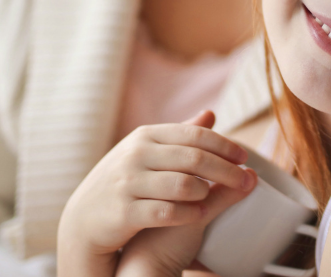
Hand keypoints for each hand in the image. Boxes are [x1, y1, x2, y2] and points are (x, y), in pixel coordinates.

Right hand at [57, 110, 254, 276]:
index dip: (224, 145)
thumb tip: (212, 113)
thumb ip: (179, 134)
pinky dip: (188, 212)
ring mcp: (128, 183)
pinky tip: (201, 214)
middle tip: (247, 180)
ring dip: (207, 191)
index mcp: (146, 136)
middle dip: (226, 169)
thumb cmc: (124, 181)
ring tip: (219, 196)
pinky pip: (165, 211)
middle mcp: (136, 155)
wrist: (84, 217)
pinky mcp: (125, 212)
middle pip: (194, 158)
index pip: (194, 135)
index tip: (245, 157)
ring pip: (182, 184)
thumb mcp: (146, 151)